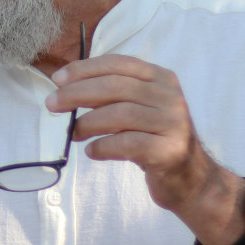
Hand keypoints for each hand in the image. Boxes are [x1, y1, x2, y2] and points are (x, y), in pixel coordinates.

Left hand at [48, 54, 229, 219]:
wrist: (191, 180)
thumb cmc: (154, 139)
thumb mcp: (138, 109)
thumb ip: (112, 95)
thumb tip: (66, 89)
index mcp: (161, 78)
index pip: (118, 64)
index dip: (85, 69)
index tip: (58, 79)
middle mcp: (171, 96)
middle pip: (116, 87)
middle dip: (77, 93)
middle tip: (52, 105)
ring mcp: (174, 123)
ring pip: (121, 114)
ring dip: (87, 122)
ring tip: (72, 133)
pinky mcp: (170, 151)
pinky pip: (128, 143)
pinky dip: (103, 146)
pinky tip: (92, 151)